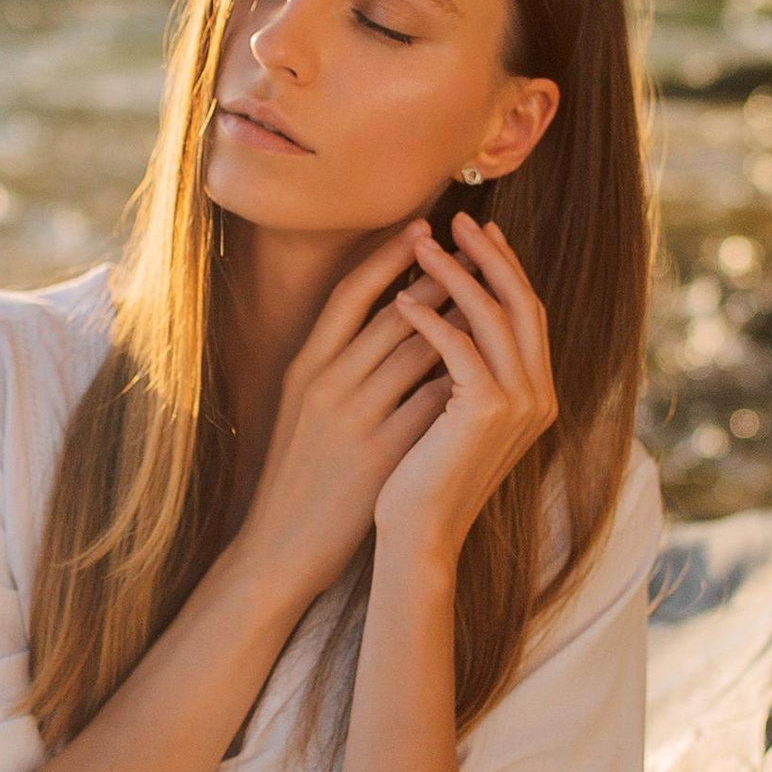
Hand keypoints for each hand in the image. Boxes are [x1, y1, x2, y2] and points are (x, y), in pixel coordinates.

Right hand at [225, 221, 457, 611]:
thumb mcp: (303, 407)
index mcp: (305, 366)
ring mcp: (354, 417)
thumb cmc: (297, 475)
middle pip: (393, 313)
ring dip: (459, 320)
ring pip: (418, 350)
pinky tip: (489, 363)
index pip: (350, 293)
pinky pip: (432, 402)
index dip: (387, 255)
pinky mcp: (380, 454)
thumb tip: (387, 319)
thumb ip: (336, 364)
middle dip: (440, 276)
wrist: (280, 546)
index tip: (421, 225)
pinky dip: (460, 377)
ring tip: (492, 297)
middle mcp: (327, 383)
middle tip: (475, 249)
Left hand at [373, 212, 557, 559]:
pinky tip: (400, 299)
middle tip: (454, 219)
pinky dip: (429, 317)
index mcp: (538, 394)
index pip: (526, 313)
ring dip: (452, 274)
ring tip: (418, 245)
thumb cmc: (425, 478)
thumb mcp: (454, 415)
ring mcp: (519, 403)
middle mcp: (539, 395)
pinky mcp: (485, 410)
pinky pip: (458, 345)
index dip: (504, 269)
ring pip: (488, 315)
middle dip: (487, 255)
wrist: (418, 534)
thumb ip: (469, 372)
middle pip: (519, 302)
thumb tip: (456, 314)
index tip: (478, 234)